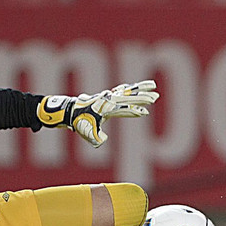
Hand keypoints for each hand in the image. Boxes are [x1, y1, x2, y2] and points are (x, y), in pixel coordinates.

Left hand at [37, 80, 158, 147]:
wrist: (70, 110)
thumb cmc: (79, 122)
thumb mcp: (87, 133)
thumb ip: (96, 138)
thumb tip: (103, 140)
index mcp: (106, 108)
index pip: (123, 109)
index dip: (134, 112)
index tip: (146, 113)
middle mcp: (109, 100)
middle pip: (129, 97)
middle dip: (143, 97)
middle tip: (156, 96)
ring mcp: (109, 96)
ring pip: (128, 90)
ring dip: (140, 88)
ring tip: (153, 84)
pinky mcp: (108, 96)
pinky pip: (122, 90)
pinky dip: (131, 88)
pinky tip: (136, 87)